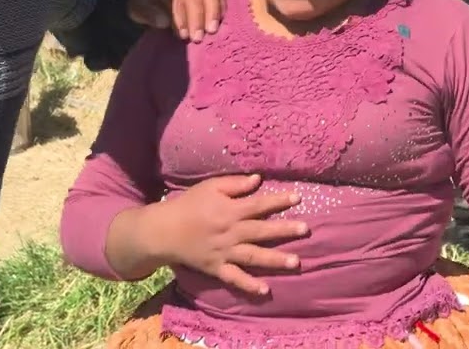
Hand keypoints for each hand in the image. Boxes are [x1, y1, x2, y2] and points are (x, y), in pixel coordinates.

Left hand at [128, 0, 223, 41]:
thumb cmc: (144, 3)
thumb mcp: (139, 8)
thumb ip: (149, 14)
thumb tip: (164, 22)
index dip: (182, 18)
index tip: (183, 36)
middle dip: (199, 18)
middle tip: (198, 38)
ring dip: (214, 15)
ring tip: (212, 31)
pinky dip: (221, 10)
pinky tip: (220, 23)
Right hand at [143, 174, 308, 295]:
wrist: (162, 231)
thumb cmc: (189, 205)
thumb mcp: (210, 187)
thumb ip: (235, 184)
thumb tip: (258, 179)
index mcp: (230, 211)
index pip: (259, 205)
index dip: (279, 201)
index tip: (298, 198)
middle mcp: (230, 232)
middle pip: (261, 231)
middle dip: (285, 230)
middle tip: (306, 230)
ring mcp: (224, 252)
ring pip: (253, 256)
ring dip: (275, 259)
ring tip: (296, 262)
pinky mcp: (216, 267)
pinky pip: (234, 278)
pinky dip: (249, 284)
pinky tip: (265, 290)